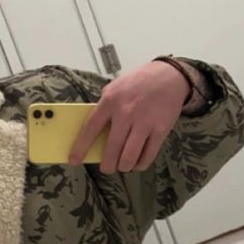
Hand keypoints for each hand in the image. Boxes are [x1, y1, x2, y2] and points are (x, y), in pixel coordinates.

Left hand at [69, 61, 189, 173]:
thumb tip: (92, 131)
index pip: (90, 129)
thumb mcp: (114, 88)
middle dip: (107, 164)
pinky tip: (137, 164)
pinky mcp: (161, 129)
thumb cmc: (137, 83)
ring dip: (124, 166)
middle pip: (112, 147)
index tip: (74, 160)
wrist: (169, 75)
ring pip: (130, 155)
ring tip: (122, 166)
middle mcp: (126, 112)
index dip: (81, 147)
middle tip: (106, 168)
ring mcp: (144, 122)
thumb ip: (103, 107)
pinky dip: (141, 163)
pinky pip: (149, 154)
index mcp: (110, 102)